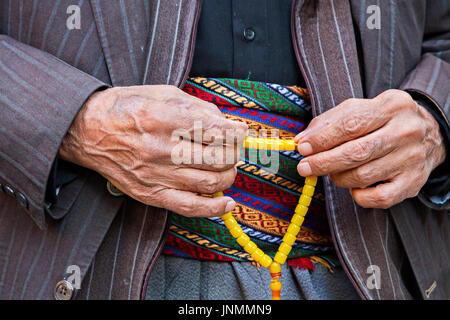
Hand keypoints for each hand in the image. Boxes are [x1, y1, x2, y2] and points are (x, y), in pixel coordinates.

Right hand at [60, 85, 247, 216]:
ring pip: (211, 182)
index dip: (236, 132)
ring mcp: (156, 174)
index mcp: (163, 118)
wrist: (87, 131)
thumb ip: (197, 107)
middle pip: (218, 158)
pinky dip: (214, 208)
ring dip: (229, 174)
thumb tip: (227, 123)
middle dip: (236, 152)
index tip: (241, 131)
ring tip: (227, 166)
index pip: (215, 130)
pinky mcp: (150, 193)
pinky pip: (189, 207)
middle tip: (234, 147)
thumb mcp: (162, 93)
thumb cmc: (126, 108)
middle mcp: (160, 148)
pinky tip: (227, 202)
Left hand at [295, 89, 445, 208]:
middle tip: (304, 167)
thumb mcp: (359, 110)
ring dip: (338, 177)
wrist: (429, 134)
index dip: (322, 139)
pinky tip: (354, 186)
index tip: (302, 147)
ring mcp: (411, 158)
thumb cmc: (382, 122)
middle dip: (324, 162)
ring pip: (363, 176)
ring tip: (332, 172)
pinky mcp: (413, 182)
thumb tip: (302, 140)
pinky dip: (358, 195)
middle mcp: (405, 131)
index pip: (350, 124)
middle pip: (357, 152)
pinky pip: (378, 198)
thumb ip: (328, 122)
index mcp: (391, 106)